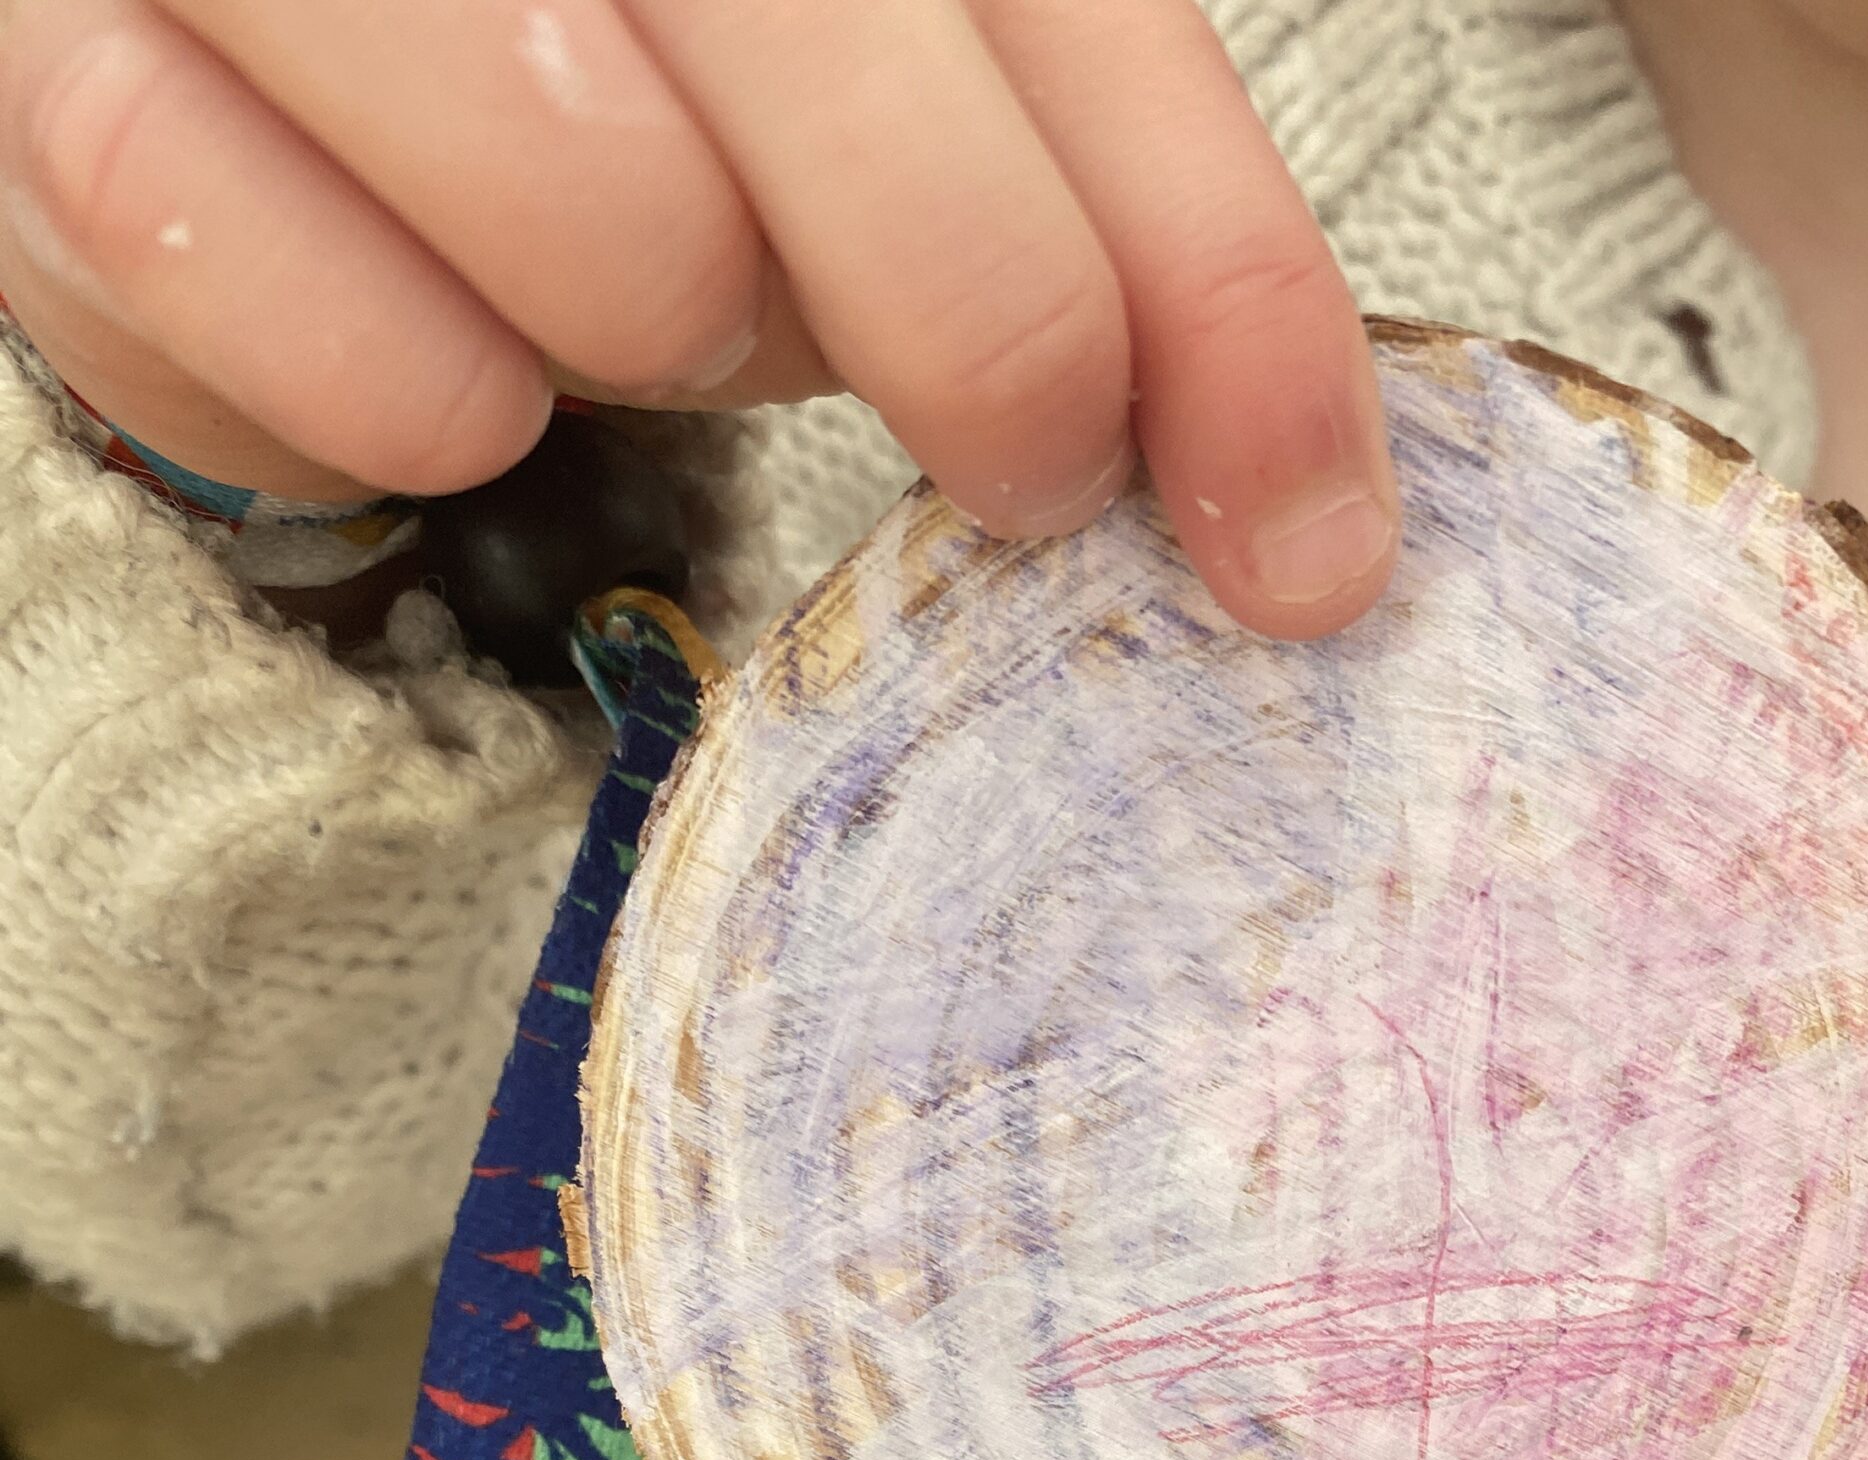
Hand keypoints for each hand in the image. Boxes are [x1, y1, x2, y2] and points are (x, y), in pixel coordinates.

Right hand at [0, 0, 1398, 637]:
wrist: (226, 0)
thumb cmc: (605, 28)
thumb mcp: (886, 63)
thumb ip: (1092, 212)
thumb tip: (1295, 520)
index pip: (1079, 23)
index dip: (1219, 301)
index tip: (1301, 552)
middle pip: (862, 128)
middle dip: (964, 333)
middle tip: (995, 447)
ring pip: (612, 239)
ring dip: (652, 333)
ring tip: (605, 274)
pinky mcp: (76, 77)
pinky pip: (372, 370)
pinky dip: (426, 400)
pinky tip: (423, 316)